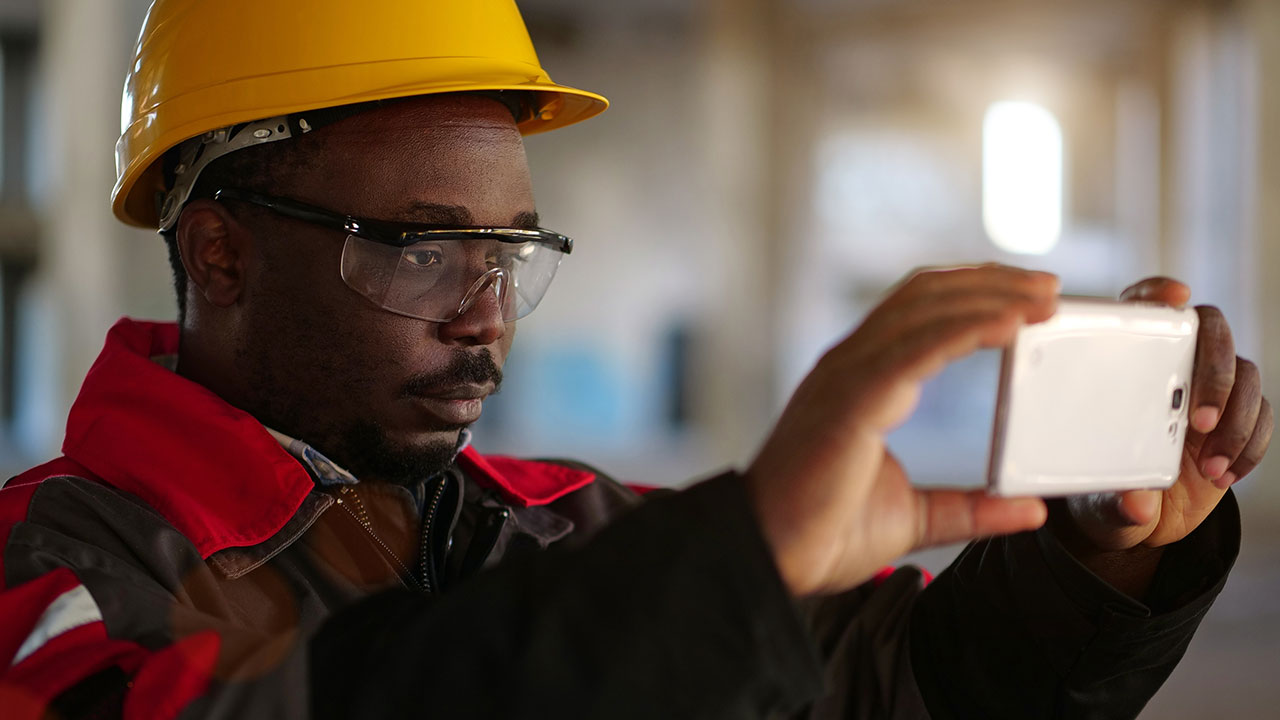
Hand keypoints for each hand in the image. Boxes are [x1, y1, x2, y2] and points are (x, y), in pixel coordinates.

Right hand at [745, 265, 1057, 596]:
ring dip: (988, 296)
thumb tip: (1032, 509)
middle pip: (924, 297)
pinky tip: (1007, 325)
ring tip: (1042, 298)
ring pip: (923, 311)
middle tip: (1050, 288)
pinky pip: (915, 349)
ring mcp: (847, 378)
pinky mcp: (852, 400)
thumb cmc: (822, 534)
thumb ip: (972, 508)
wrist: (772, 557)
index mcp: (859, 383)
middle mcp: (850, 367)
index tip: (1026, 300)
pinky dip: (965, 330)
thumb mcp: (916, 518)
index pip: (916, 314)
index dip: (970, 296)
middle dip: (990, 283)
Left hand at [1062, 278, 1272, 554]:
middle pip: (1212, 332)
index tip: (1176, 298)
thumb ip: (1115, 504)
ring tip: (1209, 467)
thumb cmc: (1110, 493)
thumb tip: (1135, 504)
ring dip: (1237, 420)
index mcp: (1127, 367)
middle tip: (1199, 421)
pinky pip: (1264, 415)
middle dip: (1214, 371)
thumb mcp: (1101, 504)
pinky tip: (1225, 473)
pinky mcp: (1238, 417)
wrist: (1145, 519)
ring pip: (1247, 374)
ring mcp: (1211, 389)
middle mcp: (1173, 367)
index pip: (1143, 309)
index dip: (1159, 294)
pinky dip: (1250, 444)